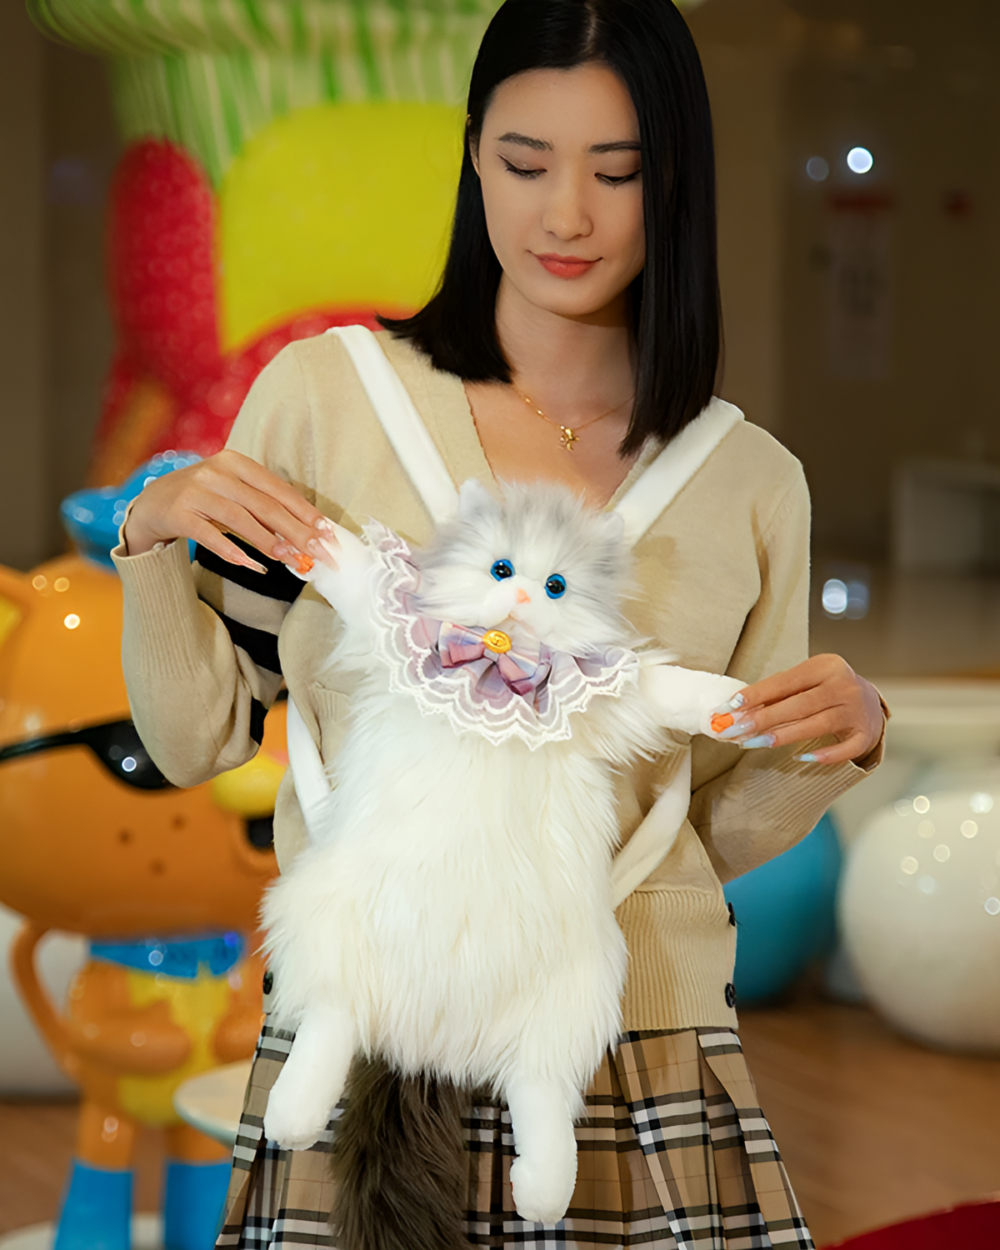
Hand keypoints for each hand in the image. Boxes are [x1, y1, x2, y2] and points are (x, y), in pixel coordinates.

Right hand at [123, 449, 337, 570]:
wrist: (152, 504)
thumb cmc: (205, 501)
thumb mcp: (234, 495)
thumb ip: (264, 510)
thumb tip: (306, 537)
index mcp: (237, 463)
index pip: (279, 490)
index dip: (306, 513)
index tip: (328, 534)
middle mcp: (216, 472)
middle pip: (265, 505)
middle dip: (296, 532)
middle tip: (318, 554)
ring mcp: (195, 491)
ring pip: (240, 519)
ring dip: (268, 542)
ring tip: (290, 560)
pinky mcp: (178, 513)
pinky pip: (209, 535)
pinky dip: (232, 551)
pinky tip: (252, 566)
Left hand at [710, 653, 884, 765]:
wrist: (869, 703)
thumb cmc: (825, 690)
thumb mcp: (805, 682)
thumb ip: (776, 693)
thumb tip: (737, 709)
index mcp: (827, 666)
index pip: (786, 681)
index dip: (757, 694)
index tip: (731, 706)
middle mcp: (845, 686)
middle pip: (799, 704)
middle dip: (762, 719)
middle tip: (734, 730)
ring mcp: (857, 712)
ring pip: (817, 725)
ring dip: (782, 736)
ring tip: (753, 743)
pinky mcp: (865, 736)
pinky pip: (843, 750)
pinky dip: (822, 756)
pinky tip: (799, 758)